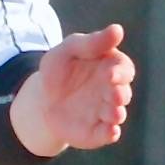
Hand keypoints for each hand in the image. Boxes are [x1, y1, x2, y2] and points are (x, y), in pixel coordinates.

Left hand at [12, 25, 135, 155]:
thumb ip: (91, 42)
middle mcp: (113, 92)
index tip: (110, 73)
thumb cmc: (59, 70)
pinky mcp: (97, 131)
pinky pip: (107, 134)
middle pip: (122, 93)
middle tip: (113, 94)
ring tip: (112, 113)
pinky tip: (110, 132)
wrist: (40, 100)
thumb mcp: (69, 50)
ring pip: (117, 114)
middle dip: (119, 94)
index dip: (120, 72)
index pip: (123, 69)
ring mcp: (106, 112)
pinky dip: (110, 133)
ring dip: (116, 114)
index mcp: (111, 69)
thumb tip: (118, 30)